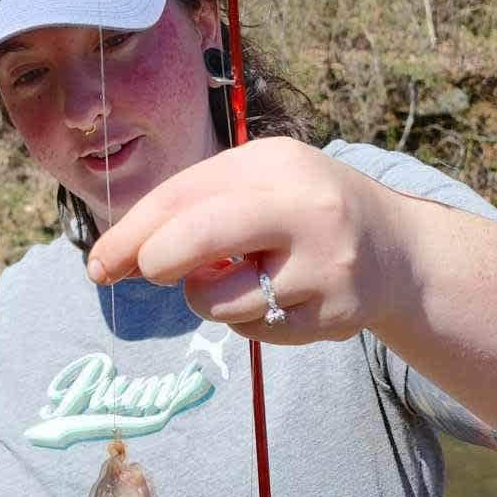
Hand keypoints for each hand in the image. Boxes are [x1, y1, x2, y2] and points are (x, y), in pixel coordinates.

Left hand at [86, 138, 405, 343]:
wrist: (398, 251)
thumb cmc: (303, 212)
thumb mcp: (260, 182)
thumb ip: (197, 206)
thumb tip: (124, 253)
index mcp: (276, 164)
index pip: (183, 195)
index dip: (130, 234)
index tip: (98, 264)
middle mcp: (305, 209)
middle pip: (201, 235)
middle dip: (156, 260)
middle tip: (148, 273)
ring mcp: (323, 265)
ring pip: (222, 301)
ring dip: (207, 300)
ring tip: (237, 281)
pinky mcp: (333, 315)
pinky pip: (256, 332)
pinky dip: (248, 322)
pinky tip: (276, 299)